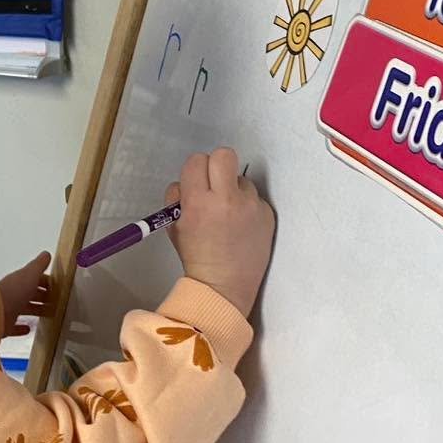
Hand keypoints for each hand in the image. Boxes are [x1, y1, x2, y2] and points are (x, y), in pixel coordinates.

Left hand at [0, 251, 52, 337]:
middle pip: (31, 294)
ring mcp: (9, 310)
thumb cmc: (15, 291)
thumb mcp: (30, 274)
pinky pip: (15, 327)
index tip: (58, 287)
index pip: (35, 279)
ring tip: (50, 313)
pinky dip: (22, 327)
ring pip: (25, 309)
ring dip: (36, 310)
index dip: (46, 282)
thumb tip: (47, 254)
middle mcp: (14, 294)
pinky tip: (29, 329)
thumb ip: (39, 265)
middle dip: (43, 296)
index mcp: (19, 281)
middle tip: (58, 301)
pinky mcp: (5, 326)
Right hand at [166, 148, 274, 316]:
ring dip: (234, 189)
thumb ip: (178, 200)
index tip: (197, 183)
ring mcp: (251, 206)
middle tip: (215, 183)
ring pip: (242, 179)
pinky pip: (255, 198)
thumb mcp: (174, 227)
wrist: (224, 287)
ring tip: (229, 213)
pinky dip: (248, 207)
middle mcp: (226, 199)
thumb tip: (188, 184)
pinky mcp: (268, 214)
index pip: (196, 161)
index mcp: (198, 202)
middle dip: (217, 165)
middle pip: (224, 155)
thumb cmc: (196, 258)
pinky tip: (242, 226)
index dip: (196, 170)